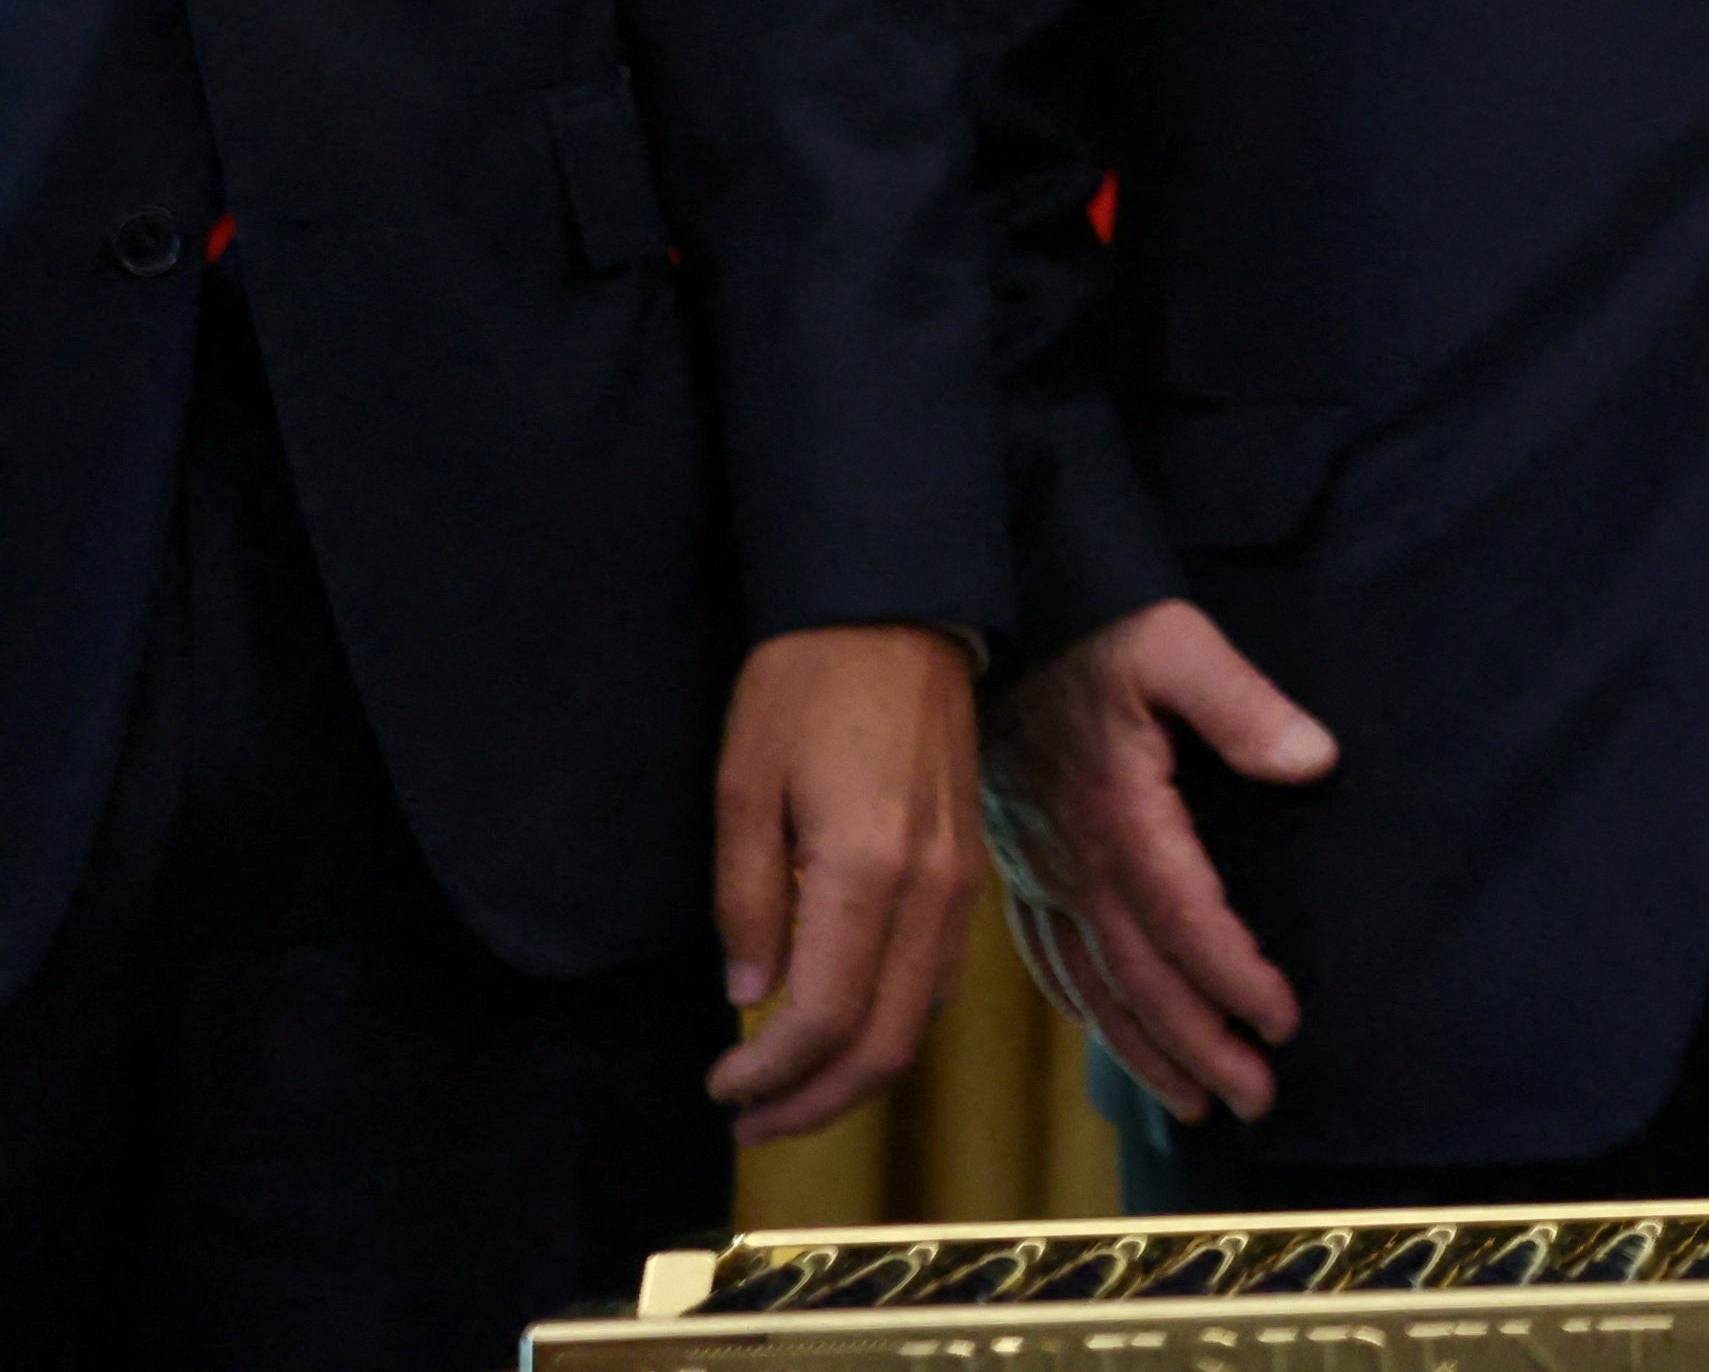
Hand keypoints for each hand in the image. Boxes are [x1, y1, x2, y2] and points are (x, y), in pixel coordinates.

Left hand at [705, 622, 985, 1140]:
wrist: (899, 610)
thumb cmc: (806, 685)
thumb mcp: (744, 787)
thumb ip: (748, 900)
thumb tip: (750, 998)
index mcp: (866, 870)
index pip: (822, 1018)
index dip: (767, 1076)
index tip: (717, 1089)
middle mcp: (930, 888)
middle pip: (885, 1042)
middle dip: (815, 1103)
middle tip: (748, 1122)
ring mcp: (961, 879)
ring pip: (918, 1017)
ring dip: (854, 1072)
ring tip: (787, 1089)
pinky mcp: (969, 865)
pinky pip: (937, 974)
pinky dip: (890, 1022)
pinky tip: (841, 1023)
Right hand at [984, 599, 1341, 1120]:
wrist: (992, 627)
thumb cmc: (1095, 630)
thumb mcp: (1175, 642)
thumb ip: (1244, 704)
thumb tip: (1313, 760)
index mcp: (1121, 814)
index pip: (1185, 920)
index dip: (1235, 978)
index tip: (1283, 1024)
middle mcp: (1076, 861)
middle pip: (1143, 977)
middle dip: (1201, 1046)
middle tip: (1257, 1100)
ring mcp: (1043, 873)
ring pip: (1096, 986)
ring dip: (1149, 1051)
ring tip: (1200, 1105)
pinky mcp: (1023, 871)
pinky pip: (1054, 964)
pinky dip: (1090, 1015)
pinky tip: (1118, 1044)